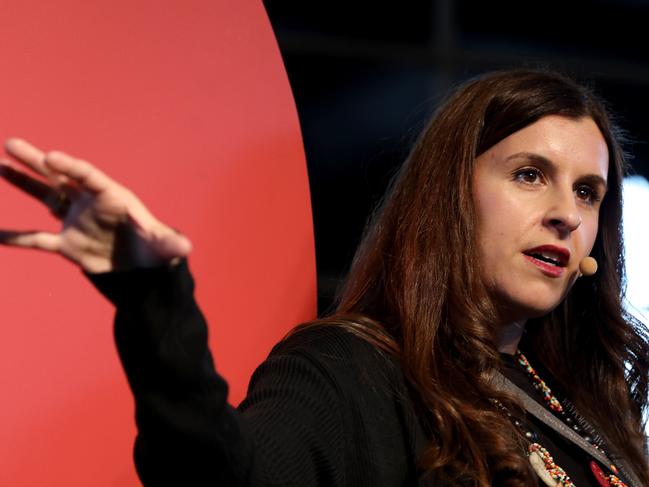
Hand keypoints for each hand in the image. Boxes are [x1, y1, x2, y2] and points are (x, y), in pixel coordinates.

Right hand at [0, 138, 191, 272]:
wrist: (143, 271)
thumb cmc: (155, 251)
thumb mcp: (163, 247)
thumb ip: (169, 244)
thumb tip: (186, 247)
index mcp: (112, 196)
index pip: (87, 175)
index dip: (69, 165)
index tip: (50, 157)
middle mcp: (90, 203)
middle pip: (60, 177)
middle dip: (36, 161)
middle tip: (12, 144)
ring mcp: (76, 221)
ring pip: (45, 197)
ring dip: (22, 183)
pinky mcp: (68, 243)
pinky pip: (38, 239)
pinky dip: (19, 238)